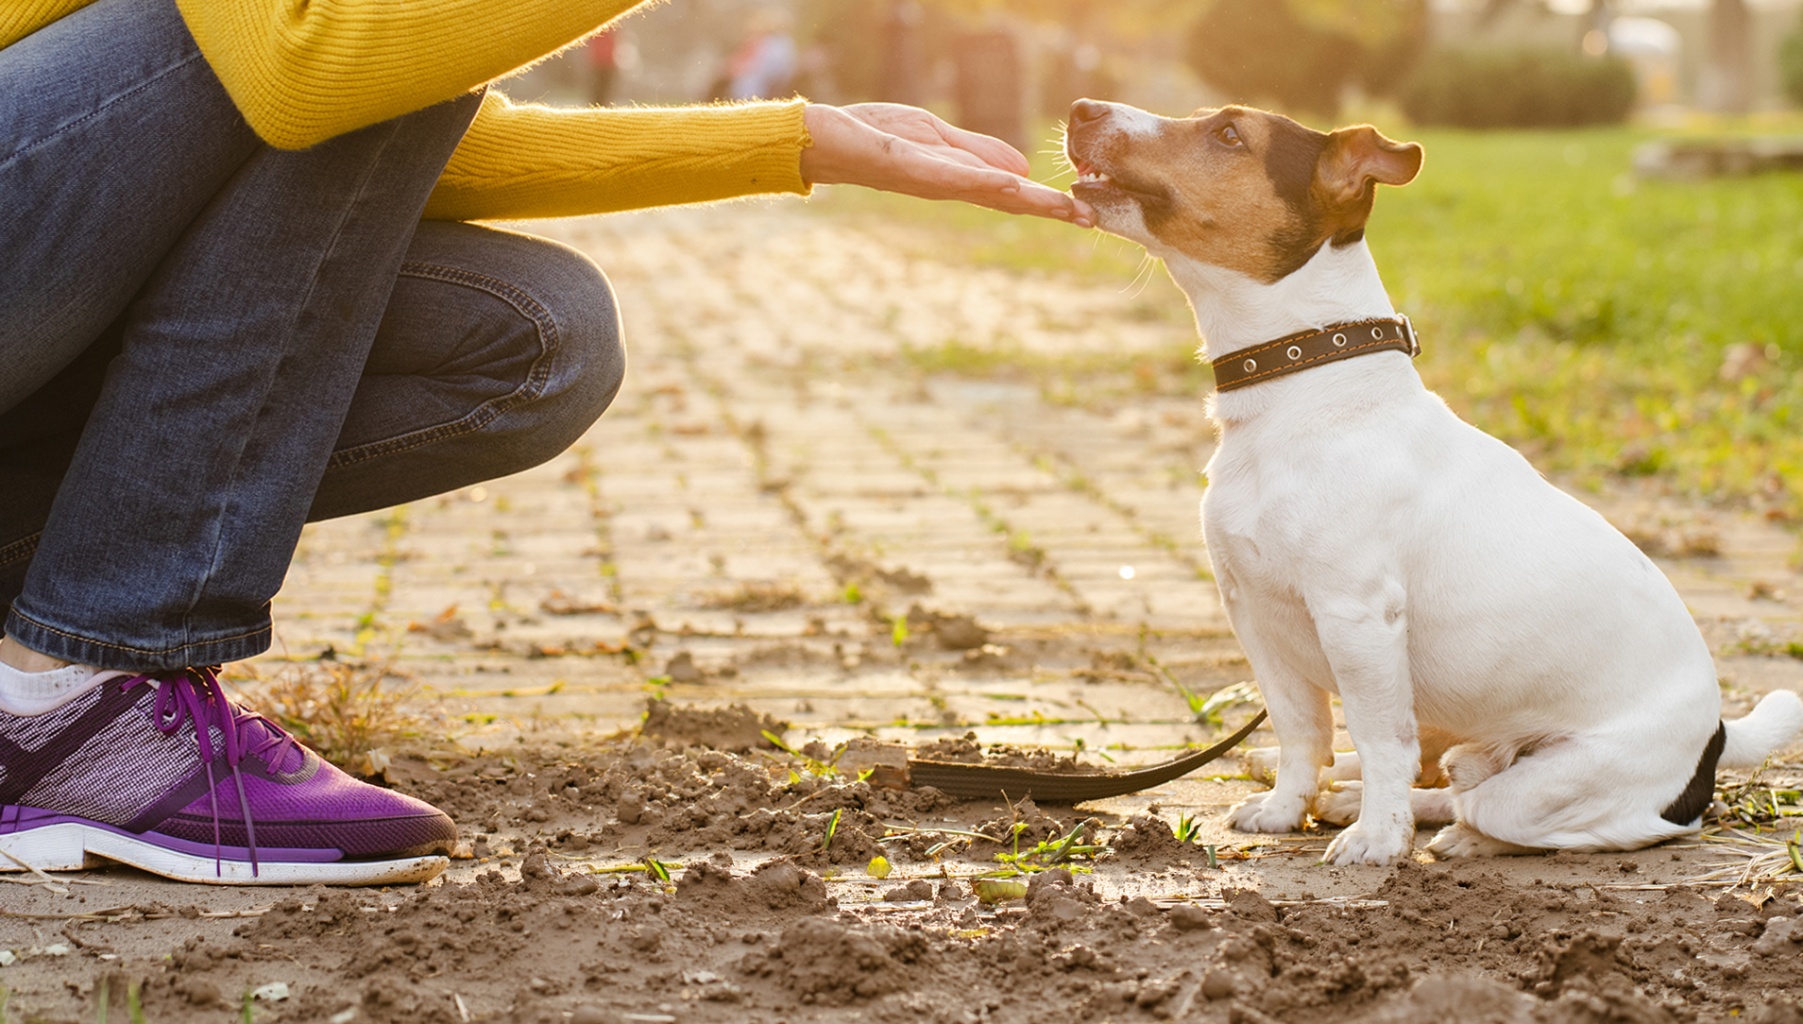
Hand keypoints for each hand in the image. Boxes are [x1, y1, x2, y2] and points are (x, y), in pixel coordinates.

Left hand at [801, 103, 1093, 226]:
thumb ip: (977, 153)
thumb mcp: (936, 139)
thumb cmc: (876, 136)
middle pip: (1006, 199)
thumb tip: (1023, 172)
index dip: (1048, 202)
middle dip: (1047, 209)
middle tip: (1089, 220)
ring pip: (985, 191)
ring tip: (1063, 206)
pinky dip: (982, 180)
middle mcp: (947, 185)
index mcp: (958, 177)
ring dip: (1025, 199)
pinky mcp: (907, 165)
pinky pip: (949, 175)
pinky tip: (1010, 185)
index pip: (1010, 193)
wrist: (824, 139)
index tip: (1087, 214)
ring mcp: (928, 179)